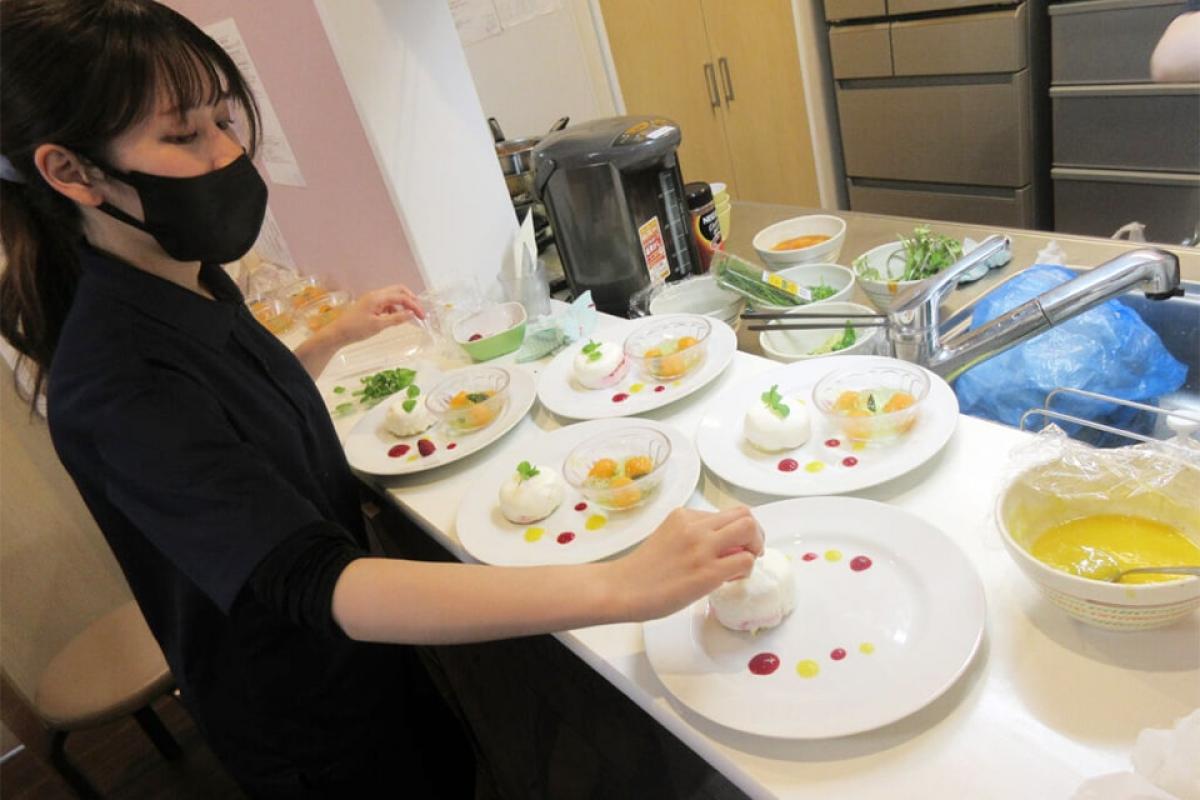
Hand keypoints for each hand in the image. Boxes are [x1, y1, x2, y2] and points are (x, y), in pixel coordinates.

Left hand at [326, 285, 424, 346]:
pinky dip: (394, 309)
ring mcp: (372, 299)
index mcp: (378, 297)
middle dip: (410, 299)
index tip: (422, 316)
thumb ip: (396, 318)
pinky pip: (386, 303)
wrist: (338, 333)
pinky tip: (395, 318)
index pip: (401, 297)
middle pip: (398, 290)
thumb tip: (411, 314)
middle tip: (418, 311)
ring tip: (408, 317)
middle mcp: (376, 295)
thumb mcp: (379, 325)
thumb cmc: (356, 329)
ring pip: (392, 297)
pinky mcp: (370, 305)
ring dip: (402, 304)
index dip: (414, 305)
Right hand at [607, 506, 763, 622]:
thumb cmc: (643, 570)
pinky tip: (730, 580)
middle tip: (749, 551)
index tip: (731, 546)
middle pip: (744, 514)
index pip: (725, 513)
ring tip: (742, 564)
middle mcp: (695, 526)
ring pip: (750, 530)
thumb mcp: (668, 537)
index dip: (735, 530)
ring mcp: (702, 548)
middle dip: (755, 533)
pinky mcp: (708, 572)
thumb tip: (723, 547)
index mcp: (684, 516)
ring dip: (755, 547)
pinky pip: (745, 561)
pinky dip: (746, 570)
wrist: (622, 589)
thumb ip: (694, 535)